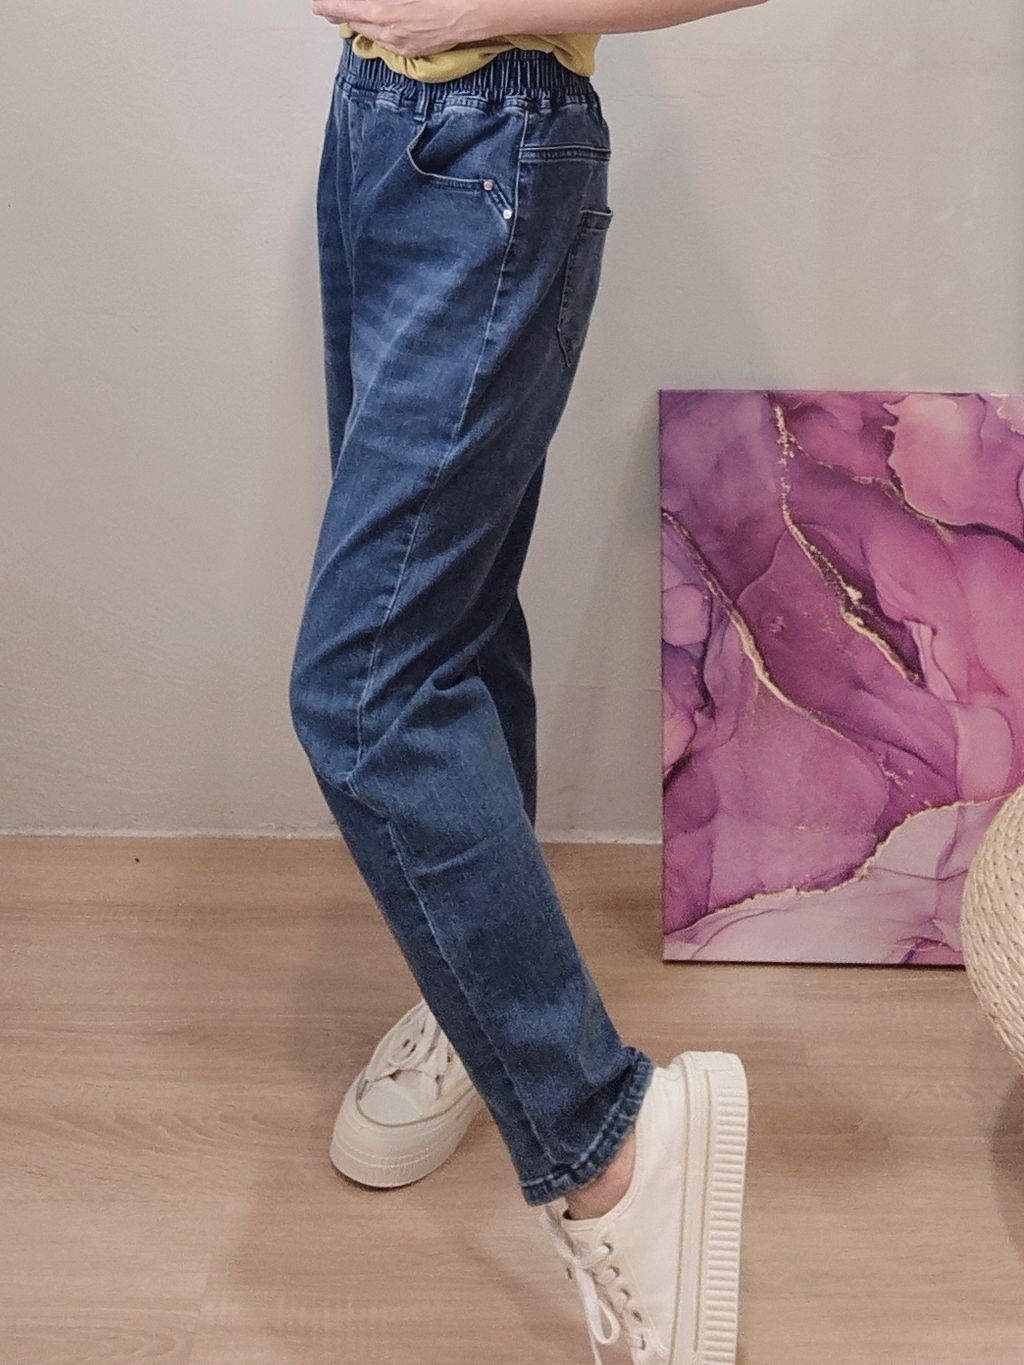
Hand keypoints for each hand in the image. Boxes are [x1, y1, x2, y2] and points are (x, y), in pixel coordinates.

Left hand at [311, 0, 488, 56]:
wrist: (468, 12)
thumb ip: (380, 0)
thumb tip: (366, 3)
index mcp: (380, 10)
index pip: (344, 7)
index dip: (329, 6)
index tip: (318, 4)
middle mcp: (386, 30)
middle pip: (354, 22)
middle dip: (338, 15)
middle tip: (327, 10)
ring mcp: (398, 43)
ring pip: (368, 34)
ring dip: (357, 24)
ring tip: (348, 19)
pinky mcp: (411, 50)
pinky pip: (386, 42)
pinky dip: (375, 33)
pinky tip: (375, 28)